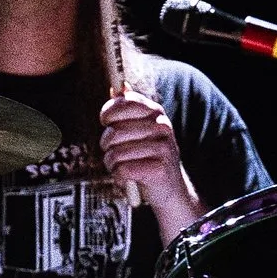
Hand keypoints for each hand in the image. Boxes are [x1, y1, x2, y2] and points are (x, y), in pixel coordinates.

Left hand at [98, 91, 205, 235]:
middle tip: (112, 153)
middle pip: (115, 131)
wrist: (171, 190)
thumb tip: (119, 88)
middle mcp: (162, 127)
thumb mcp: (142, 130)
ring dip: (112, 164)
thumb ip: (130, 109)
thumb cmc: (149, 158)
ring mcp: (163, 148)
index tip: (105, 122)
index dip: (108, 113)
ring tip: (120, 167)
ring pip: (115, 153)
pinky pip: (122, 170)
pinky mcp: (159, 169)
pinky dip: (118, 177)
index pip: (125, 103)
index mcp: (156, 113)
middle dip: (106, 145)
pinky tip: (126, 178)